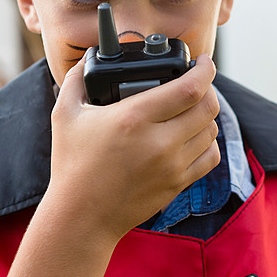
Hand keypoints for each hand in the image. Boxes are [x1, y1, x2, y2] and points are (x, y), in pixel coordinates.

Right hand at [46, 53, 220, 243]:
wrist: (81, 217)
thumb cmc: (72, 165)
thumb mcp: (65, 115)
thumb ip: (75, 80)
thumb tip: (87, 59)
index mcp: (134, 118)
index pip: (189, 88)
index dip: (205, 69)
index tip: (203, 60)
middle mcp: (159, 142)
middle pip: (208, 107)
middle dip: (208, 88)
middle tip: (197, 82)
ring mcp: (172, 165)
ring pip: (211, 130)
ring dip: (206, 114)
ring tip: (192, 109)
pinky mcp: (178, 183)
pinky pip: (211, 156)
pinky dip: (208, 142)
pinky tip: (194, 136)